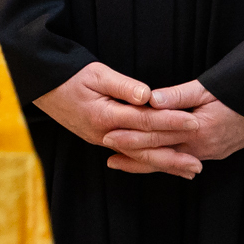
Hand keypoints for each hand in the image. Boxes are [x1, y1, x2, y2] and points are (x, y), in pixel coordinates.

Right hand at [33, 63, 203, 177]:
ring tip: (189, 170)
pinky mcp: (101, 140)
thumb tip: (148, 95)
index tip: (193, 121)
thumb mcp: (96, 73)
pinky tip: (165, 165)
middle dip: (173, 152)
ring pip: (138, 156)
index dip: (170, 121)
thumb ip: (123, 86)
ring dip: (165, 164)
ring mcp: (101, 140)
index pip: (144, 120)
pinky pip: (130, 155)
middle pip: (144, 145)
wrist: (44, 86)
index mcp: (104, 115)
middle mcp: (103, 134)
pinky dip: (148, 162)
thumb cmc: (70, 75)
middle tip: (199, 160)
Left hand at [105, 78, 243, 177]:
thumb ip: (179, 95)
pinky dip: (169, 162)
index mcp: (199, 130)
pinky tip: (158, 163)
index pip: (157, 135)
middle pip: (162, 153)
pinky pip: (187, 161)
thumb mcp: (210, 87)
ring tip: (124, 163)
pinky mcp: (219, 151)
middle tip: (107, 154)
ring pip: (173, 161)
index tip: (109, 135)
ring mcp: (212, 152)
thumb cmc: (243, 88)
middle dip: (133, 155)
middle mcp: (204, 147)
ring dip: (148, 162)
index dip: (131, 136)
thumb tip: (150, 100)